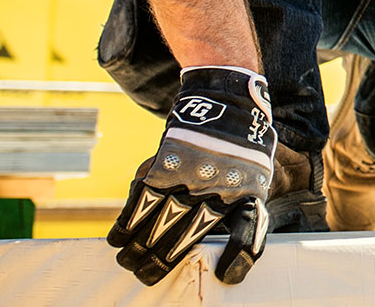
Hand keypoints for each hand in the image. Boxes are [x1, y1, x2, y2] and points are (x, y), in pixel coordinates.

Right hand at [108, 66, 275, 285]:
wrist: (226, 97)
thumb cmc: (241, 144)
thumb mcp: (256, 172)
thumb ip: (242, 207)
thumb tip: (230, 252)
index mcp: (248, 188)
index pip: (249, 226)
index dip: (240, 255)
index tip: (227, 276)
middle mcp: (219, 184)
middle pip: (187, 236)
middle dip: (163, 262)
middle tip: (146, 277)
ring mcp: (191, 172)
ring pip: (160, 222)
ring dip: (139, 247)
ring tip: (129, 262)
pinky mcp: (167, 160)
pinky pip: (143, 197)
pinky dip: (128, 221)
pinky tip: (119, 238)